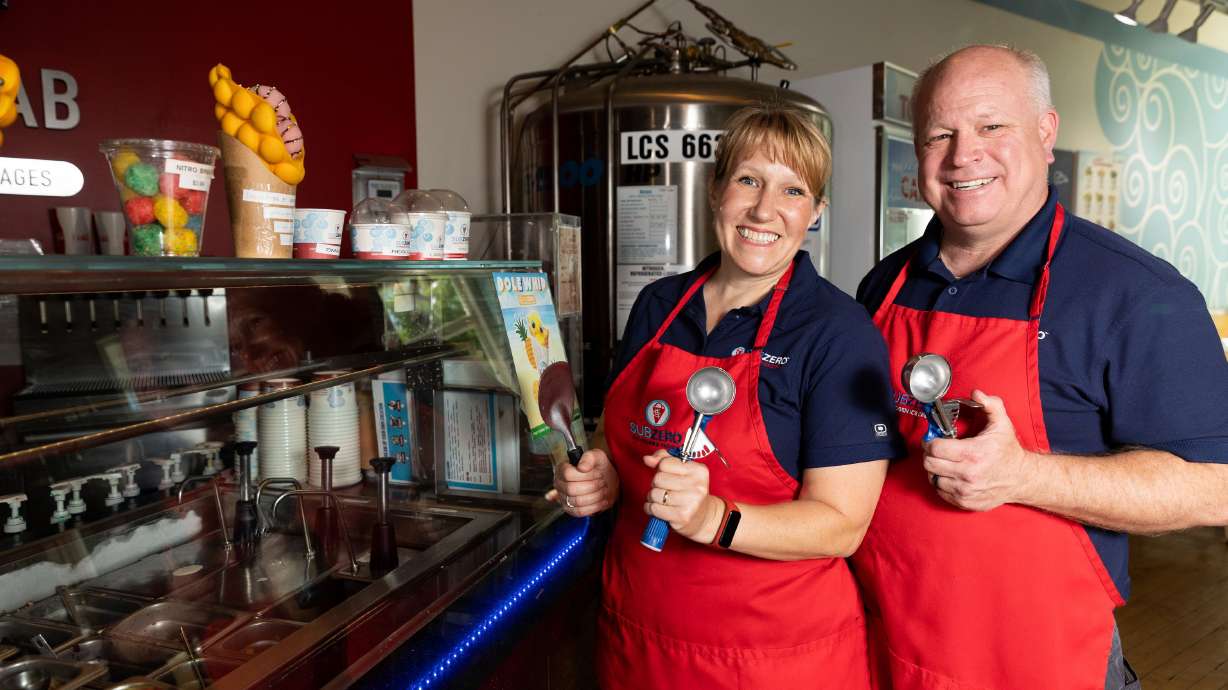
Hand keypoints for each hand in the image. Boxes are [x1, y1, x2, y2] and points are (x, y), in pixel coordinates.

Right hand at [545, 448, 618, 516]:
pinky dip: (594, 506)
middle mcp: (559, 483)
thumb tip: (582, 467)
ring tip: (602, 490)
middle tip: (602, 481)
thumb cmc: (599, 467)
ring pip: (577, 501)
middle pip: (572, 489)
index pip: (567, 474)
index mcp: (562, 468)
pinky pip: (580, 512)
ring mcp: (563, 498)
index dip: (585, 475)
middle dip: (592, 486)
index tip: (597, 472)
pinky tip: (601, 500)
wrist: (606, 481)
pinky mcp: (570, 510)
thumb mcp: (597, 456)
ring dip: (595, 496)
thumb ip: (589, 458)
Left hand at [642, 449, 722, 542]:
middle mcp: (697, 485)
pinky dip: (651, 509)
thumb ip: (664, 460)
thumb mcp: (681, 471)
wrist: (702, 517)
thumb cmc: (688, 491)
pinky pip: (654, 508)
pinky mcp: (683, 516)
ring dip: (652, 498)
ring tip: (662, 500)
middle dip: (656, 485)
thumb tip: (647, 459)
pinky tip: (659, 509)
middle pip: (658, 479)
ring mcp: (691, 502)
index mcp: (698, 470)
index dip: (661, 470)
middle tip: (665, 490)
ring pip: (654, 494)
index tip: (668, 476)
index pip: (665, 463)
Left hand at [923, 390, 1038, 511]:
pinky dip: (941, 483)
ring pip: (933, 478)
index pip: (936, 449)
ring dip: (935, 470)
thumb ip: (990, 404)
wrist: (1022, 479)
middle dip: (929, 455)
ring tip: (944, 463)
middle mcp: (968, 474)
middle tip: (936, 450)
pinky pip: (941, 492)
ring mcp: (966, 490)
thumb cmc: (1009, 452)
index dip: (929, 442)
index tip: (931, 440)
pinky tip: (950, 475)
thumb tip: (976, 393)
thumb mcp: (1002, 424)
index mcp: (973, 454)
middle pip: (930, 464)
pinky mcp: (965, 502)